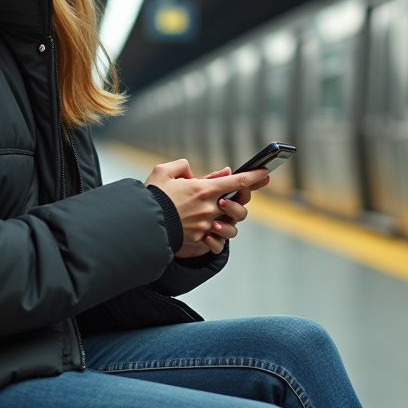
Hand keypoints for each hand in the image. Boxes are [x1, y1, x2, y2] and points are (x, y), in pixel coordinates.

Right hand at [145, 159, 267, 252]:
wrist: (142, 224)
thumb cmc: (152, 197)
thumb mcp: (164, 172)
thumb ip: (182, 166)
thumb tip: (193, 171)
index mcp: (204, 189)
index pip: (238, 182)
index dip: (254, 176)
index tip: (265, 173)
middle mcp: (209, 208)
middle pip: (238, 206)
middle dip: (238, 203)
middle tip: (227, 200)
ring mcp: (206, 226)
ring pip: (229, 226)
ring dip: (226, 221)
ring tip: (213, 218)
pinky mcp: (199, 240)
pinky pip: (216, 241)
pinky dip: (214, 237)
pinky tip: (208, 233)